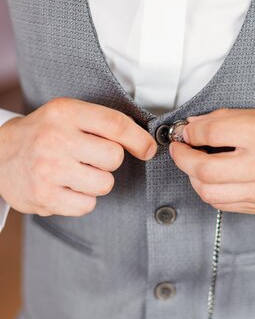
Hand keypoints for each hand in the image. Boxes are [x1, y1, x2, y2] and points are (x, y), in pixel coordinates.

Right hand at [0, 98, 156, 216]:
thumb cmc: (44, 135)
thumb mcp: (68, 115)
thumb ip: (104, 124)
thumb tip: (146, 145)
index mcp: (65, 113)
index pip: (116, 124)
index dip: (139, 139)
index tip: (148, 149)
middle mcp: (55, 138)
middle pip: (114, 158)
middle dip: (109, 162)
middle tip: (90, 159)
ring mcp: (48, 169)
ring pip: (104, 184)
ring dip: (97, 183)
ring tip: (76, 174)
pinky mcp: (44, 196)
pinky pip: (87, 205)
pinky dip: (82, 200)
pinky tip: (66, 188)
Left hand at [169, 108, 254, 217]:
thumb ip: (231, 120)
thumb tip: (196, 126)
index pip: (211, 132)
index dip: (189, 132)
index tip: (185, 131)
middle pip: (203, 169)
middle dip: (182, 158)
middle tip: (180, 150)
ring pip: (209, 192)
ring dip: (194, 178)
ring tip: (196, 166)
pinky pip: (224, 204)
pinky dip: (211, 191)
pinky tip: (214, 180)